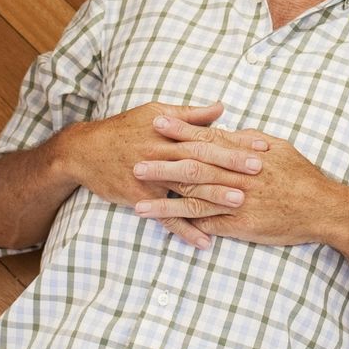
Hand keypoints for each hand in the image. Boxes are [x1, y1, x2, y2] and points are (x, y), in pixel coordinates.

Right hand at [59, 100, 262, 214]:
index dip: (237, 142)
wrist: (85, 151)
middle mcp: (163, 153)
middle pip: (203, 160)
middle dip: (232, 166)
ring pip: (187, 187)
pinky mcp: (141, 198)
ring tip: (240, 204)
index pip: (210, 137)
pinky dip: (186, 230)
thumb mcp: (156, 112)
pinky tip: (206, 241)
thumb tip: (221, 107)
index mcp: (170, 132)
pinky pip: (166, 217)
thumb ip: (191, 114)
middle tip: (260, 173)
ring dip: (213, 197)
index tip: (263, 147)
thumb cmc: (124, 129)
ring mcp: (152, 177)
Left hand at [140, 123, 348, 250]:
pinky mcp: (238, 224)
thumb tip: (228, 128)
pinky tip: (157, 221)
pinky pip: (203, 222)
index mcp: (246, 153)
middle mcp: (237, 175)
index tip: (157, 121)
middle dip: (162, 160)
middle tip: (134, 155)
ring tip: (135, 192)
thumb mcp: (279, 148)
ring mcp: (237, 200)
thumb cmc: (302, 177)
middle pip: (193, 164)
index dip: (180, 129)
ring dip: (162, 194)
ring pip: (192, 195)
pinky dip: (178, 221)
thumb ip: (250, 139)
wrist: (324, 209)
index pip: (207, 138)